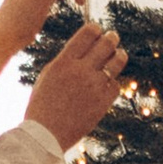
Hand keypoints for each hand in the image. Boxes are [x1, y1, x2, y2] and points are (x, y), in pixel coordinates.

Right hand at [25, 20, 127, 149]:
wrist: (45, 134)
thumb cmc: (43, 104)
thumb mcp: (49, 75)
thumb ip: (66, 59)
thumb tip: (85, 46)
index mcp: (64, 61)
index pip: (88, 33)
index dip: (96, 29)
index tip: (97, 32)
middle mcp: (80, 71)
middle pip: (106, 43)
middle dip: (111, 38)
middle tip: (112, 38)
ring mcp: (94, 86)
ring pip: (117, 61)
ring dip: (119, 55)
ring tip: (119, 55)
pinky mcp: (103, 102)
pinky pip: (116, 85)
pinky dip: (113, 82)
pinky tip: (108, 82)